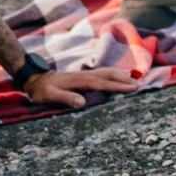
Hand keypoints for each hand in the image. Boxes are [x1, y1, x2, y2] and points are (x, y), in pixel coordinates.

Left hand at [23, 65, 139, 111]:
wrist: (35, 79)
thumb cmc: (42, 91)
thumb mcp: (49, 96)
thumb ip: (64, 98)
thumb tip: (82, 103)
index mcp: (78, 81)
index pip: (101, 83)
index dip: (117, 86)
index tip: (132, 88)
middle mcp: (84, 75)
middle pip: (107, 75)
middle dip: (124, 80)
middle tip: (140, 86)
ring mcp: (84, 74)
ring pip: (106, 72)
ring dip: (121, 75)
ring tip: (135, 80)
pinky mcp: (84, 76)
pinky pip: (102, 74)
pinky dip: (114, 74)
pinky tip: (121, 77)